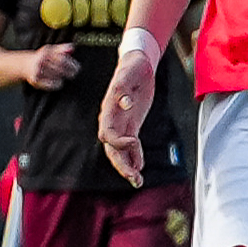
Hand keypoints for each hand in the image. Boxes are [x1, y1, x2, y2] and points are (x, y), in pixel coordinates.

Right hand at [26, 43, 80, 87]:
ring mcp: (37, 71)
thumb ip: (62, 48)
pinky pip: (49, 84)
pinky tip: (60, 82)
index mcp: (45, 53)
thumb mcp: (50, 50)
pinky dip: (56, 84)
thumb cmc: (40, 57)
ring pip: (55, 76)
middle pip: (59, 68)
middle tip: (74, 73)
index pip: (61, 59)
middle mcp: (40, 62)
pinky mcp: (34, 80)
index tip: (77, 67)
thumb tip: (72, 47)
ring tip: (67, 76)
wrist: (23, 65)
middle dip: (68, 71)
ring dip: (62, 76)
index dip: (71, 63)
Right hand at [94, 46, 157, 185]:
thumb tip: (125, 103)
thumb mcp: (129, 75)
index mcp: (109, 109)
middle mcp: (112, 119)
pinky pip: (129, 147)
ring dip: (127, 166)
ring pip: (119, 151)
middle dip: (121, 164)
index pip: (107, 132)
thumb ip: (124, 88)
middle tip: (133, 177)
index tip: (134, 142)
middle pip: (111, 148)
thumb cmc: (132, 68)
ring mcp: (121, 124)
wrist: (138, 65)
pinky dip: (134, 158)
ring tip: (137, 181)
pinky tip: (140, 167)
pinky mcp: (130, 125)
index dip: (118, 142)